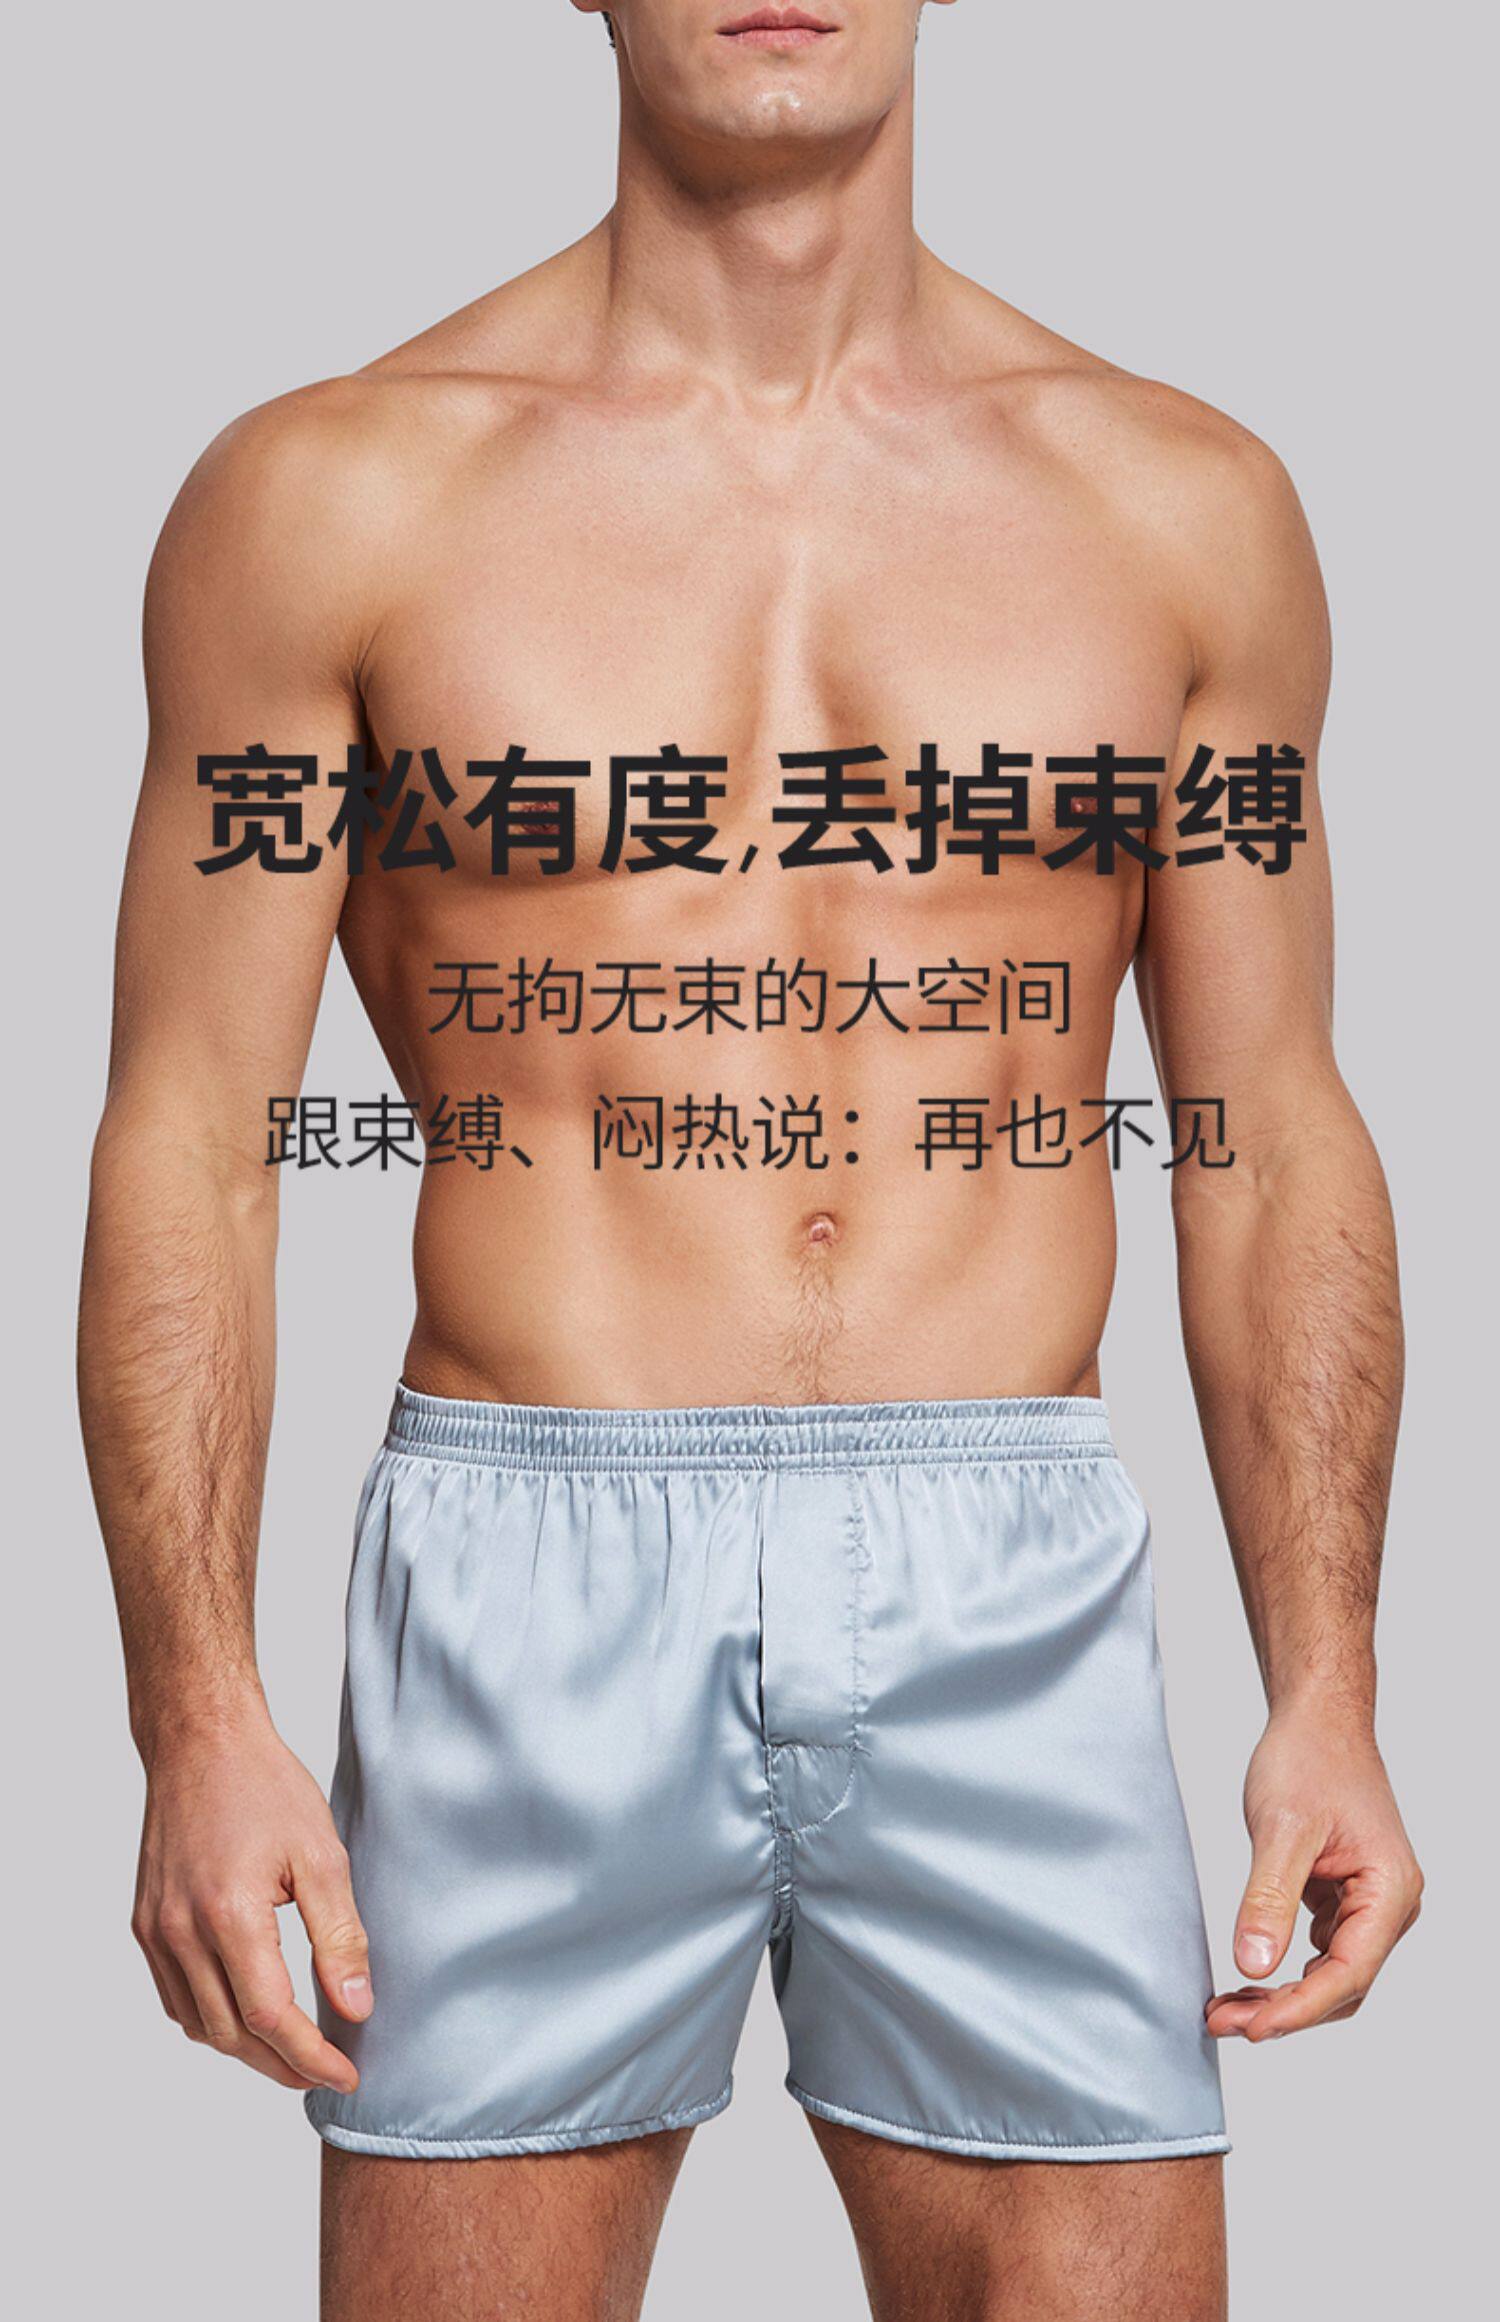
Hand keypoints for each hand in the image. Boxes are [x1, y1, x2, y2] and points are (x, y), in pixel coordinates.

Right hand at [132, 1707, 369, 2091]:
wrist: (202, 1744)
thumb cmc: (266, 1788)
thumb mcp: (323, 1855)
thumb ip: (341, 1937)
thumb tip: (355, 2008)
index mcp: (230, 1915)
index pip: (272, 2018)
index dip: (313, 2056)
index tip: (349, 2072)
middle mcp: (182, 1932)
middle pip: (233, 2035)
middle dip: (284, 2065)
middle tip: (328, 2072)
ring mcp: (156, 1931)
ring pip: (200, 2025)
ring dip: (247, 2050)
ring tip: (294, 2052)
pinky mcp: (145, 1925)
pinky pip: (176, 1998)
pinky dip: (211, 2021)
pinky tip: (246, 2016)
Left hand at [1206, 1706, 1421, 2041]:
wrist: (1317, 1719)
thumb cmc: (1310, 1759)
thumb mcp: (1283, 1827)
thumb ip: (1269, 1898)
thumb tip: (1255, 1965)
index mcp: (1390, 1890)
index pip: (1348, 1973)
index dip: (1299, 2008)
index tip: (1250, 2028)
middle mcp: (1388, 1905)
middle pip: (1341, 1985)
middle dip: (1283, 2012)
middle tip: (1221, 2023)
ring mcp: (1367, 1904)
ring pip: (1329, 1974)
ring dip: (1280, 1997)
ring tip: (1223, 2009)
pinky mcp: (1341, 1898)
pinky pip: (1318, 1951)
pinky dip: (1282, 1969)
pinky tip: (1243, 1979)